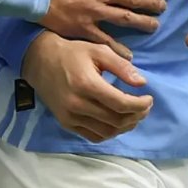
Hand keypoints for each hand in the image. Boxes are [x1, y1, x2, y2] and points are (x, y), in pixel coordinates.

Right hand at [21, 31, 152, 143]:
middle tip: (144, 107)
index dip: (140, 105)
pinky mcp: (66, 123)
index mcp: (87, 84)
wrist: (38, 60)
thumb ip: (121, 66)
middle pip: (116, 120)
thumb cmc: (71, 53)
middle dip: (137, 115)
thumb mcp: (98, 50)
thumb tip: (142, 83)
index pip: (121, 104)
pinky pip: (93, 136)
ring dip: (125, 126)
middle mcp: (77, 104)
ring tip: (134, 115)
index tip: (149, 98)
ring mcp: (70, 116)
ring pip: (107, 132)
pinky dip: (110, 133)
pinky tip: (117, 122)